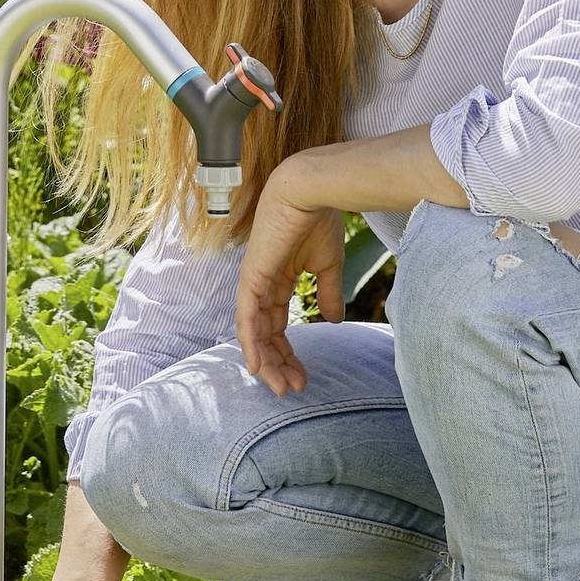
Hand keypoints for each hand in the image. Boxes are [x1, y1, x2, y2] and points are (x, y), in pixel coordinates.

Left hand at [234, 157, 347, 397]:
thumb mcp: (327, 266)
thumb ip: (327, 293)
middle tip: (291, 389)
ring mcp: (254, 282)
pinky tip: (258, 366)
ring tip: (280, 386)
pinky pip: (246, 317)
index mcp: (279, 280)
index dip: (289, 352)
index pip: (279, 325)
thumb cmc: (318, 219)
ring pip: (254, 332)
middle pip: (265, 334)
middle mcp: (262, 284)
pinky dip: (250, 343)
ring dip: (267, 361)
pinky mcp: (251, 277)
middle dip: (278, 364)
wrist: (311, 191)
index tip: (304, 377)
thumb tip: (333, 320)